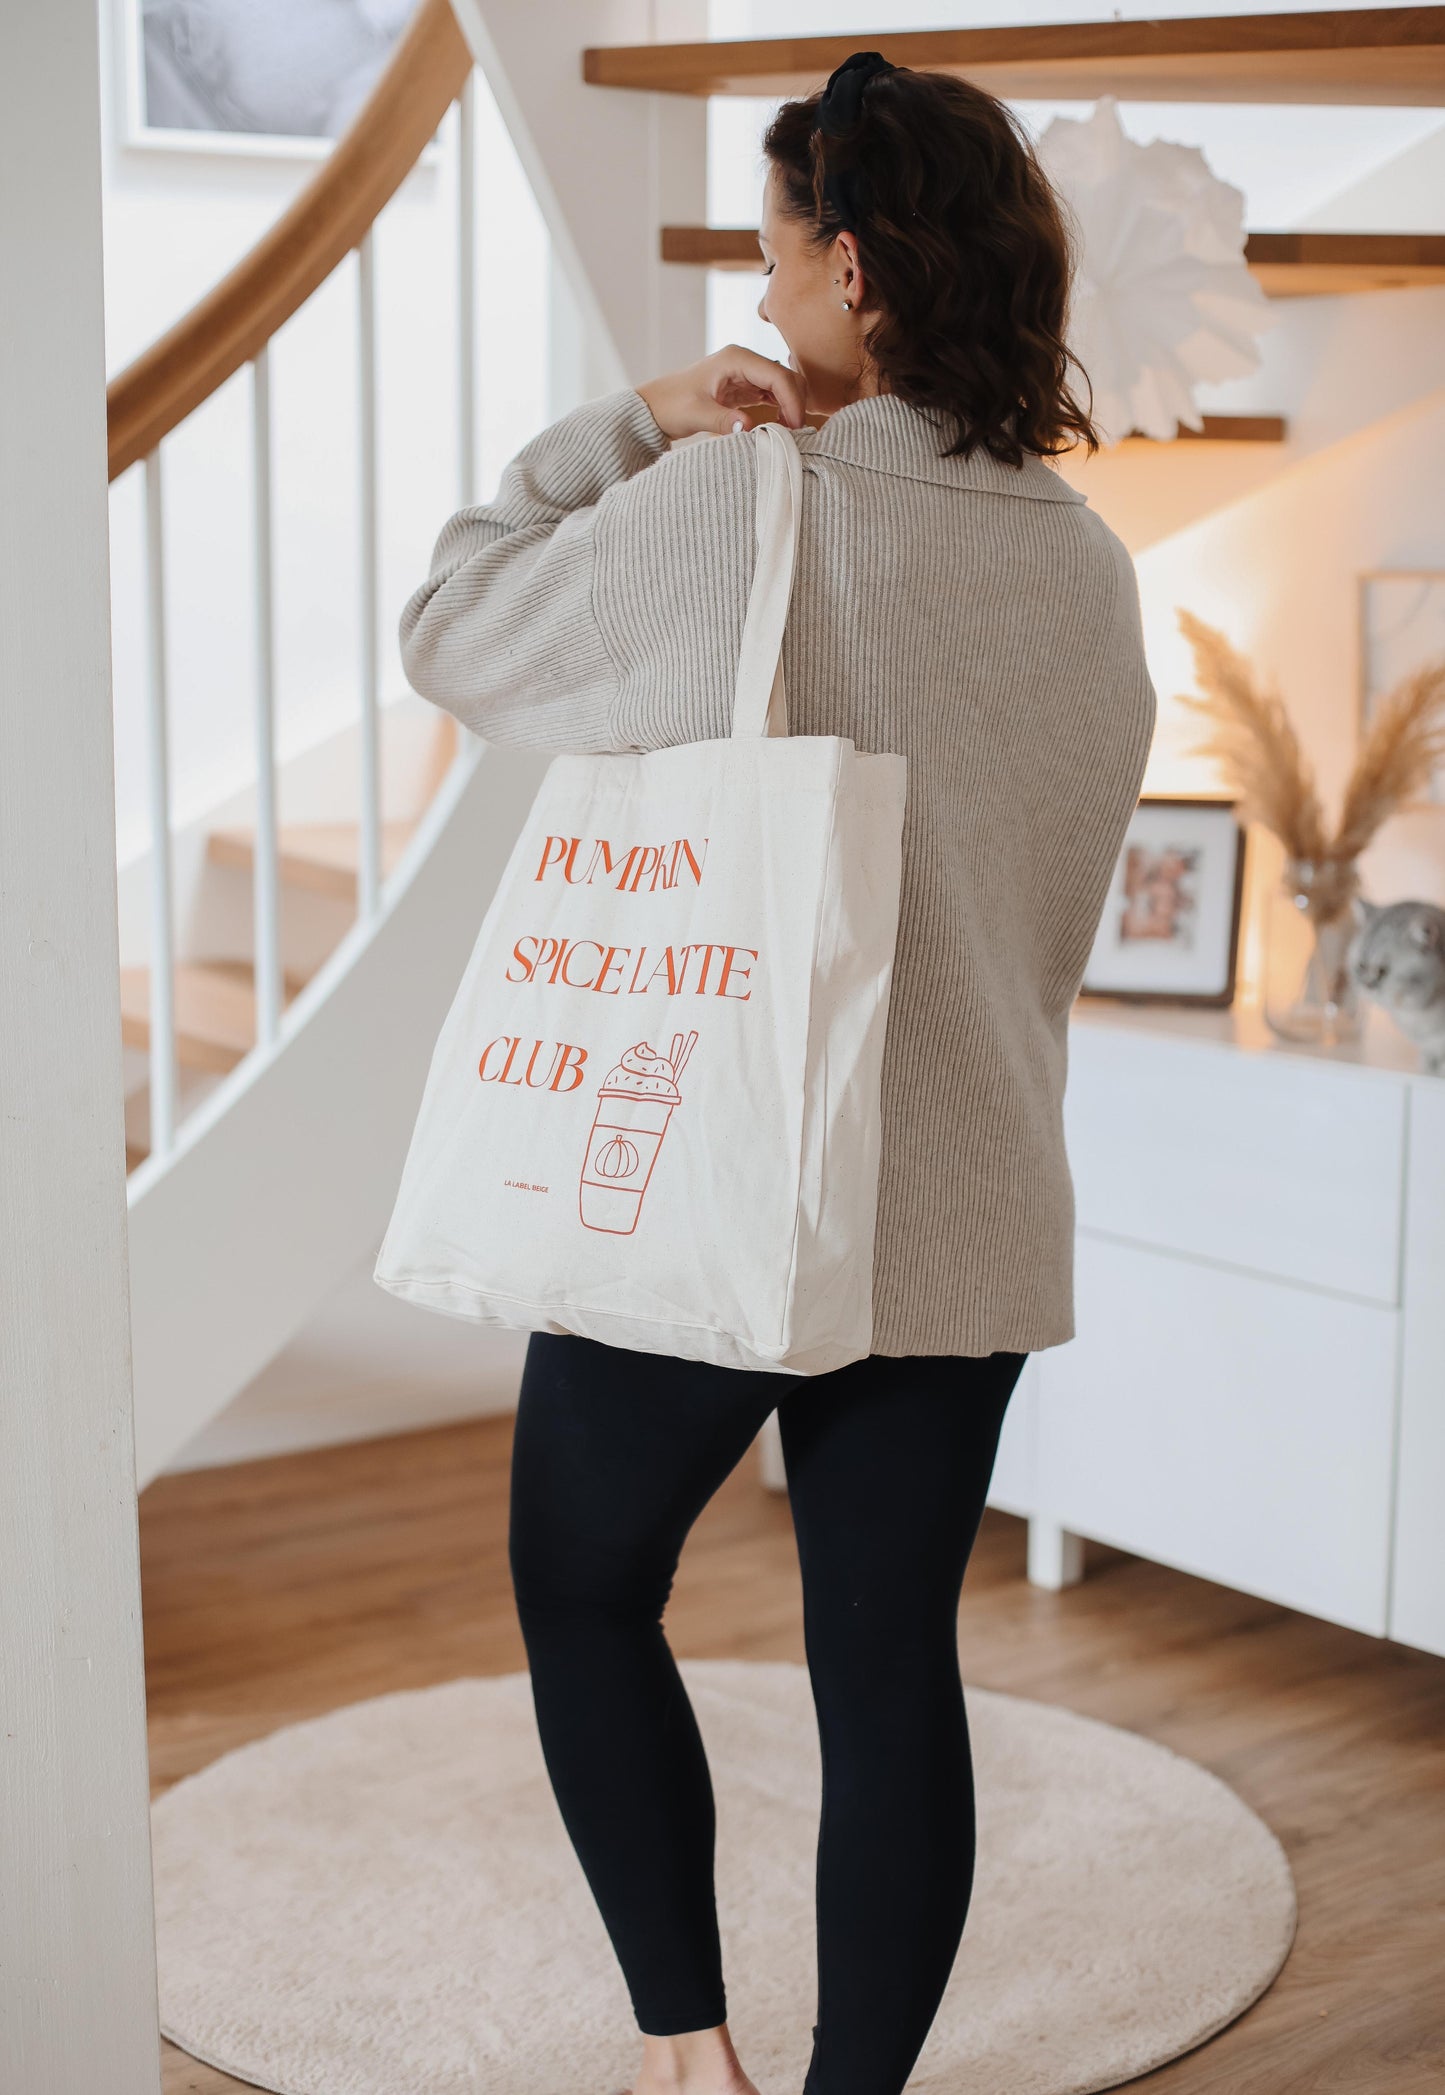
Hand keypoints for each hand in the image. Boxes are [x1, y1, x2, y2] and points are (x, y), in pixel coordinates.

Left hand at [637, 345, 806, 440]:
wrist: (654, 408)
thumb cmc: (671, 405)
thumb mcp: (696, 414)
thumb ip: (723, 420)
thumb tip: (750, 428)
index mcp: (735, 359)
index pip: (776, 374)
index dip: (792, 399)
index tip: (796, 425)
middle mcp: (744, 361)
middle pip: (785, 377)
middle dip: (795, 402)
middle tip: (795, 432)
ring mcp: (745, 373)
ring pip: (782, 386)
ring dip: (790, 406)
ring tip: (788, 432)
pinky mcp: (744, 387)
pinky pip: (772, 395)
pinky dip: (781, 409)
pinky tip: (779, 427)